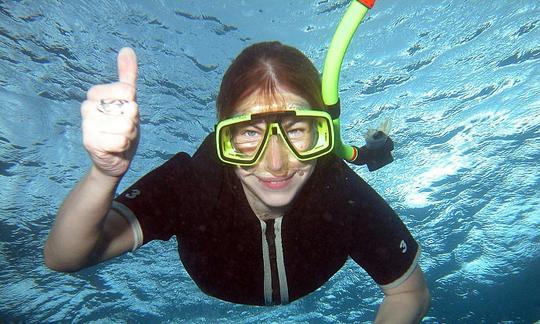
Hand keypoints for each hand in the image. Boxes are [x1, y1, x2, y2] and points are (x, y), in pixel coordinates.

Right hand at [81, 47, 138, 177]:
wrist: (114, 158)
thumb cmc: (122, 127)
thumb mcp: (128, 100)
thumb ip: (127, 76)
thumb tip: (127, 50)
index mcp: (94, 93)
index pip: (127, 90)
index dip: (133, 104)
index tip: (125, 112)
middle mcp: (86, 107)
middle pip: (129, 108)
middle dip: (133, 122)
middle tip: (123, 129)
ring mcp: (87, 125)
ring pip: (126, 125)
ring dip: (129, 135)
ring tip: (120, 138)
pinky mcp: (90, 143)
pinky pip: (121, 140)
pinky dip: (124, 146)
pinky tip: (115, 148)